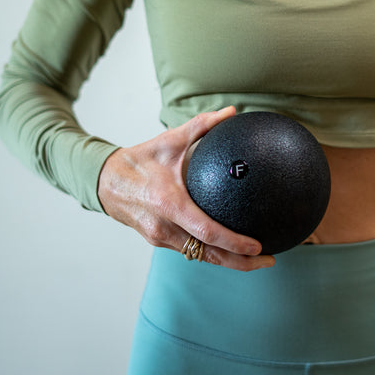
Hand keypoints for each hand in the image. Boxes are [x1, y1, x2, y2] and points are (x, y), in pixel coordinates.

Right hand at [97, 106, 274, 270]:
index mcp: (168, 203)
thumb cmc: (138, 161)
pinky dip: (213, 254)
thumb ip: (201, 126)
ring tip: (259, 260)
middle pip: (208, 255)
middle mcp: (164, 227)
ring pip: (201, 258)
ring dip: (229, 262)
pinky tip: (233, 252)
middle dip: (241, 262)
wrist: (104, 182)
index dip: (233, 242)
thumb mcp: (169, 141)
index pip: (206, 231)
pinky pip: (191, 252)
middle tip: (270, 260)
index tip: (257, 245)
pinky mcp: (159, 241)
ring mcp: (160, 238)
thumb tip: (230, 112)